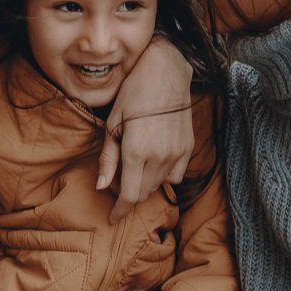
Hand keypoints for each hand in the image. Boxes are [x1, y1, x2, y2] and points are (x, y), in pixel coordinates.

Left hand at [98, 37, 193, 221]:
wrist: (166, 72)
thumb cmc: (133, 93)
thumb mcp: (112, 124)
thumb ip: (108, 159)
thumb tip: (102, 187)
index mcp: (136, 151)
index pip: (130, 196)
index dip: (120, 211)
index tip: (113, 218)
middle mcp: (159, 156)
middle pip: (143, 192)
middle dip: (128, 193)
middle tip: (117, 178)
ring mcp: (177, 153)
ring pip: (158, 185)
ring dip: (144, 183)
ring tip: (134, 165)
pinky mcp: (188, 147)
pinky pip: (174, 175)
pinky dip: (162, 175)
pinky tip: (153, 160)